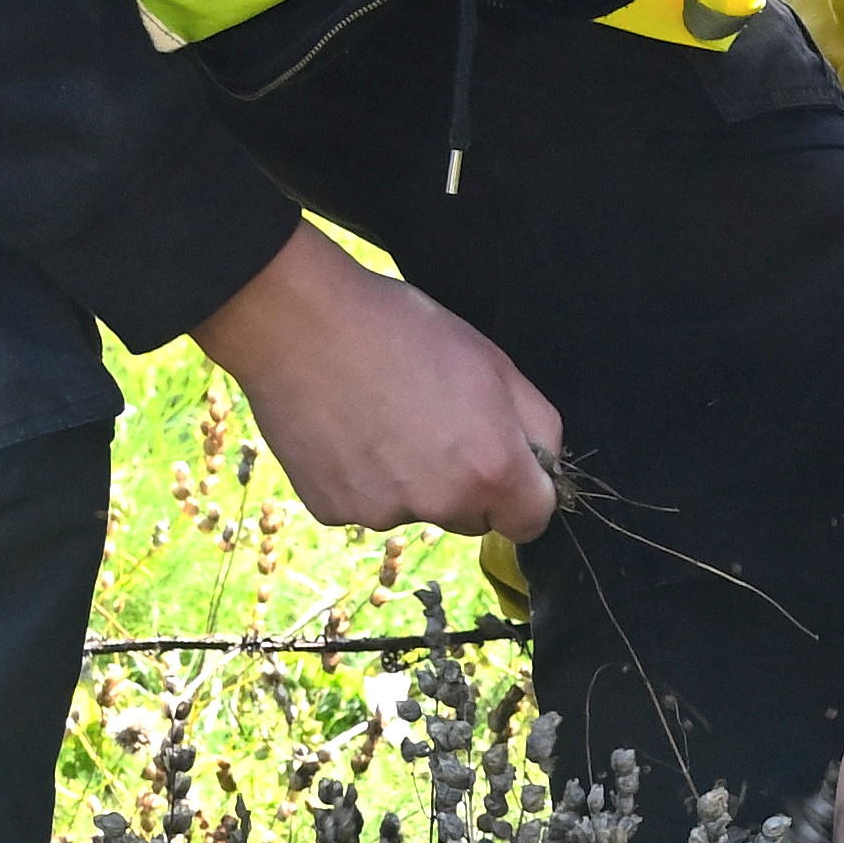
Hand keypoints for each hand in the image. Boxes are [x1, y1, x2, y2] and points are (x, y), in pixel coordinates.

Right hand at [195, 222, 559, 537]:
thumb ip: (537, 425)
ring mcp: (382, 514)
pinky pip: (365, 504)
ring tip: (383, 415)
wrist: (299, 322)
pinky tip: (348, 429)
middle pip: (472, 517)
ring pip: (416, 509)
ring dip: (411, 480)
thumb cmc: (403, 330)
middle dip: (466, 484)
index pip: (532, 520)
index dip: (524, 490)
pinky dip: (362, 477)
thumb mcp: (495, 363)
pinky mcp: (332, 511)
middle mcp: (441, 505)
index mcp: (492, 470)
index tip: (505, 462)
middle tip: (435, 422)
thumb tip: (544, 463)